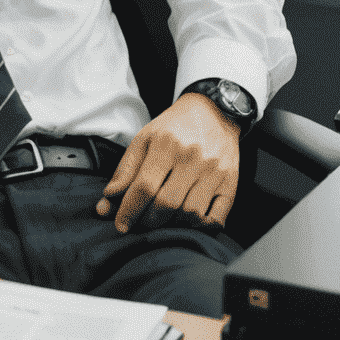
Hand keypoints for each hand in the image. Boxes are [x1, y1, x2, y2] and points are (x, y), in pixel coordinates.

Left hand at [95, 93, 240, 233]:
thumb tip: (109, 198)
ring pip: (190, 215)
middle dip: (148, 221)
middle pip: (167, 204)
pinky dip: (200, 227)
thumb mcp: (144, 139)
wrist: (213, 112)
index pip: (144, 187)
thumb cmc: (174, 128)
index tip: (121, 224)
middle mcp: (192, 158)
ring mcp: (214, 172)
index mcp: (166, 144)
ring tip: (163, 219)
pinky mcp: (231, 184)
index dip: (129, 210)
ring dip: (173, 225)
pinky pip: (216, 219)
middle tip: (140, 223)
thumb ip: (125, 169)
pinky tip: (188, 221)